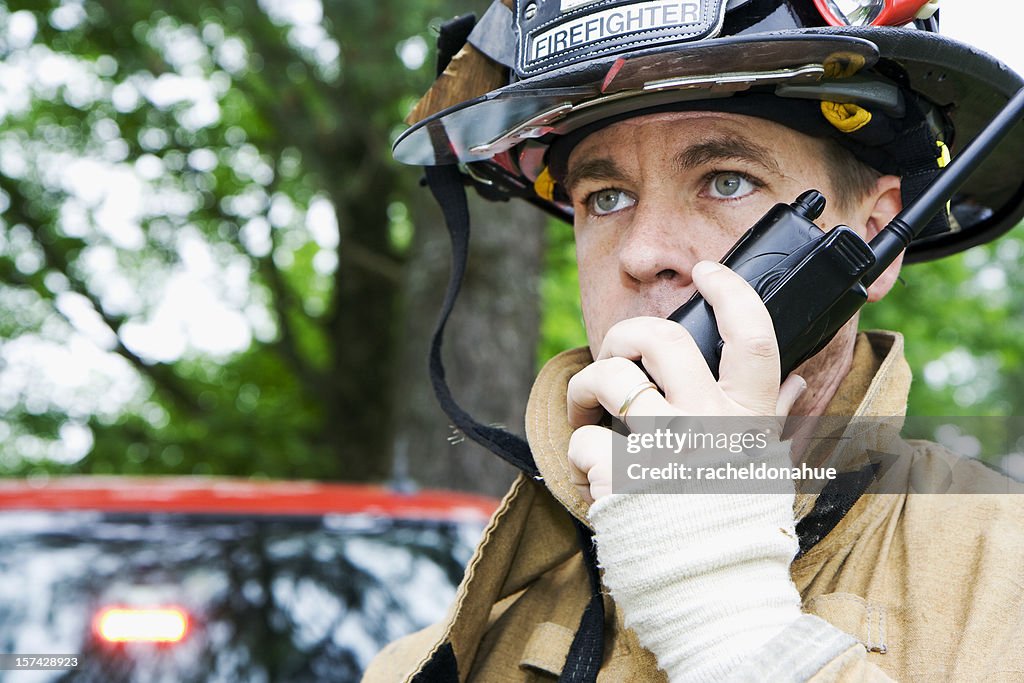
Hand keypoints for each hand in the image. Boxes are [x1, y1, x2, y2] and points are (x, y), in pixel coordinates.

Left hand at [566, 261, 805, 502]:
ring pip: (610, 379)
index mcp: (748, 419)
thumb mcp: (767, 466)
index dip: (729, 291)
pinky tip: (592, 474)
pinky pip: (584, 440)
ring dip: (586, 389)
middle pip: (660, 339)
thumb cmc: (739, 526)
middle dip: (626, 334)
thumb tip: (800, 380)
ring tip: (585, 411)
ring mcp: (664, 449)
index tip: (707, 271)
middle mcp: (708, 425)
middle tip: (618, 356)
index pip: (753, 338)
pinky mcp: (621, 478)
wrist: (712, 592)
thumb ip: (777, 417)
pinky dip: (579, 453)